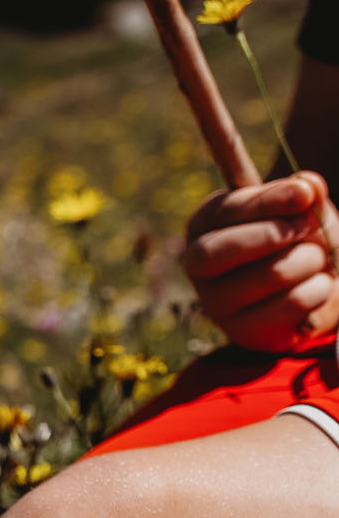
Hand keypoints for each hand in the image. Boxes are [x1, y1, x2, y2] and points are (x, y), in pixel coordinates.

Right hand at [182, 171, 338, 352]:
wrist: (312, 287)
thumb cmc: (298, 239)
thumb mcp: (301, 210)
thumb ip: (304, 195)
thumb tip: (308, 185)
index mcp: (204, 226)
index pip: (225, 212)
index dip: (266, 201)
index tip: (305, 194)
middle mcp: (199, 267)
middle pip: (218, 252)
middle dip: (273, 235)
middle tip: (308, 228)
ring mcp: (216, 303)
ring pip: (270, 274)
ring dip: (310, 259)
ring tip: (317, 258)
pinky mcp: (242, 332)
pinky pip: (291, 303)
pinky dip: (319, 289)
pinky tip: (317, 286)